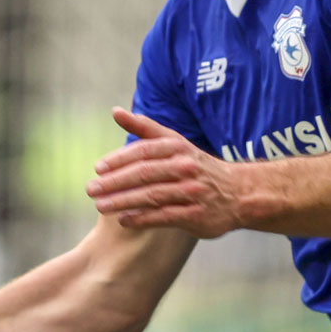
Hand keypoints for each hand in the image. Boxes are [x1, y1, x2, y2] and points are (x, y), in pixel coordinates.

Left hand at [87, 108, 243, 237]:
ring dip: (123, 201)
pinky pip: (164, 217)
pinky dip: (141, 218)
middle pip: (144, 174)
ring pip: (151, 196)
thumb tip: (115, 112)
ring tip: (100, 205)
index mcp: (177, 147)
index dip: (119, 159)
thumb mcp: (174, 142)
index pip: (143, 151)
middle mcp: (185, 167)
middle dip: (115, 182)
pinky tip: (123, 219)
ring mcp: (192, 192)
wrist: (239, 192)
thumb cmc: (196, 165)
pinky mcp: (196, 215)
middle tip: (91, 189)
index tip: (97, 168)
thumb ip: (144, 128)